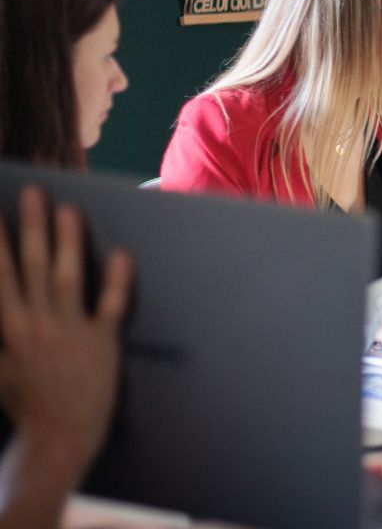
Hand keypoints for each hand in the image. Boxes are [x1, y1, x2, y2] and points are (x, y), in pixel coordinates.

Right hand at [0, 187, 132, 521]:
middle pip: (33, 267)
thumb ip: (1, 335)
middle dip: (32, 227)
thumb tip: (3, 299)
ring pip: (68, 277)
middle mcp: (36, 325)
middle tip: (35, 192)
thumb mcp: (2, 366)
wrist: (60, 437)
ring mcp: (69, 332)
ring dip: (69, 242)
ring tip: (70, 210)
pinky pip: (111, 305)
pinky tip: (121, 253)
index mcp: (10, 328)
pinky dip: (117, 279)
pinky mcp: (102, 342)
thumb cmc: (30, 402)